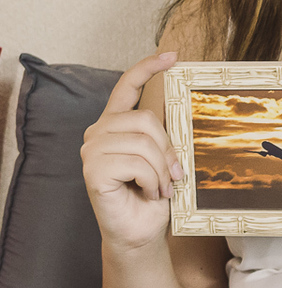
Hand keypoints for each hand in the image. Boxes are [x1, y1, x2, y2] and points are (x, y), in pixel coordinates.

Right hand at [81, 52, 183, 253]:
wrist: (140, 231)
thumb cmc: (153, 194)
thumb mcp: (164, 157)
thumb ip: (165, 133)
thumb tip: (183, 109)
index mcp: (116, 124)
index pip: (127, 87)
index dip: (147, 68)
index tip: (172, 55)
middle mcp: (98, 132)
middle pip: (146, 119)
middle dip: (168, 149)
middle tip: (174, 175)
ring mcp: (91, 150)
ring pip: (144, 143)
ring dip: (162, 170)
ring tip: (161, 187)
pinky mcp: (92, 170)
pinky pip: (137, 163)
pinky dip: (153, 181)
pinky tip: (149, 193)